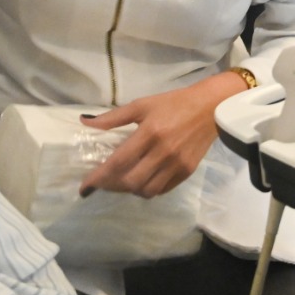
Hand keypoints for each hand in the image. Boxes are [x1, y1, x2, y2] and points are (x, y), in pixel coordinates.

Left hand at [77, 73, 247, 198]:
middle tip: (102, 183)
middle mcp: (163, 152)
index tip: (84, 187)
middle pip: (131, 182)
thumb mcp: (141, 105)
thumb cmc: (172, 103)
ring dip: (129, 190)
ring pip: (147, 191)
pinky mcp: (187, 172)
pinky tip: (140, 181)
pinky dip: (147, 190)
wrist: (210, 107)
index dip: (99, 177)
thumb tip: (86, 122)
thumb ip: (112, 117)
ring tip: (120, 182)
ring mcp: (177, 165)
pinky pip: (162, 190)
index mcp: (149, 133)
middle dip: (111, 186)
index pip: (118, 162)